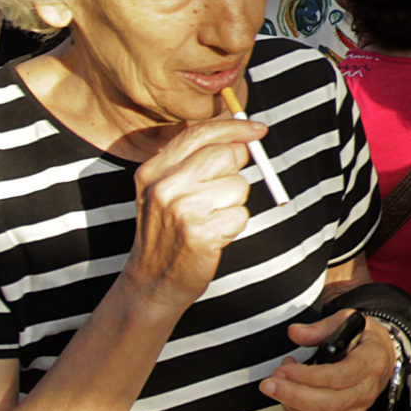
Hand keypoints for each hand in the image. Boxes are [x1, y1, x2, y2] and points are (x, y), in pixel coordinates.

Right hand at [119, 118, 265, 315]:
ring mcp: (181, 210)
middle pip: (225, 155)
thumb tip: (240, 137)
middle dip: (236, 171)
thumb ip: (193, 160)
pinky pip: (241, 215)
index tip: (258, 129)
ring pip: (238, 186)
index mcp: (153, 170)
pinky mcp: (200, 233)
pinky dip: (235, 226)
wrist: (152, 282)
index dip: (234, 128)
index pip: (199, 133)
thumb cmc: (168, 232)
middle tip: (223, 193)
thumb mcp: (165, 190)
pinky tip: (214, 236)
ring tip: (211, 220)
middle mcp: (164, 186)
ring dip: (234, 204)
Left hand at [261, 311, 398, 410]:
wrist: (381, 357)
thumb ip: (320, 328)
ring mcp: (357, 408)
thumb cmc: (364, 339)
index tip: (285, 368)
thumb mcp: (347, 321)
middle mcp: (367, 390)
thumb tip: (295, 333)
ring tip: (278, 384)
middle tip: (269, 384)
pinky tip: (288, 396)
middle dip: (292, 395)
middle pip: (328, 404)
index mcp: (370, 362)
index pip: (338, 377)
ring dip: (291, 404)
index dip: (307, 376)